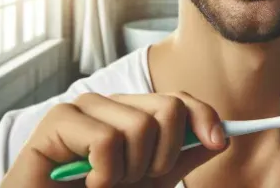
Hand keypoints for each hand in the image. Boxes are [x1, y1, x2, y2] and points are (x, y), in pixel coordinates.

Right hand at [1, 92, 227, 186]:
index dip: (203, 116)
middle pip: (168, 108)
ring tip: (106, 183)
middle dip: (164, 155)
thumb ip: (182, 159)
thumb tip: (221, 137)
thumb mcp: (151, 183)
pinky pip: (107, 140)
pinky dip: (105, 174)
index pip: (178, 100)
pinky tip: (87, 182)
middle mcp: (111, 104)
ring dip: (130, 171)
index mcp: (132, 114)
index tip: (219, 141)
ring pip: (140, 126)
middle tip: (137, 179)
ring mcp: (84, 107)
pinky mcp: (58, 119)